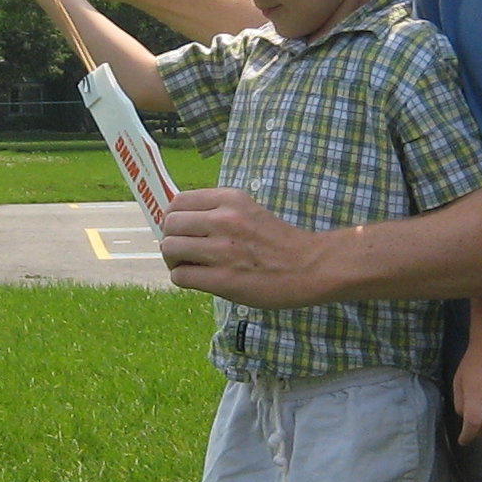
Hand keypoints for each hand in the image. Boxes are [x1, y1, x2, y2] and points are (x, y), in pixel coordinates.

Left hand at [159, 185, 337, 307]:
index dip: (173, 218)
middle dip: (170, 239)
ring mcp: (222, 250)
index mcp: (231, 200)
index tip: (182, 231)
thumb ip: (218, 212)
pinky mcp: (224, 279)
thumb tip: (178, 223)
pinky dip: (183, 279)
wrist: (311, 267)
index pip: (179, 201)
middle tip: (182, 252)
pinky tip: (199, 281)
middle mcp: (224, 220)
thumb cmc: (279, 242)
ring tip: (190, 267)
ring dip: (174, 261)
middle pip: (170, 224)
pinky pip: (181, 276)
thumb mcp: (248, 211)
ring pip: (170, 249)